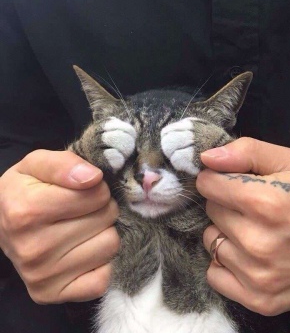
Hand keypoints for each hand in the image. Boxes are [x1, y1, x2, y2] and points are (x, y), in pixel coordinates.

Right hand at [0, 150, 119, 303]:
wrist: (1, 223)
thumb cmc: (25, 190)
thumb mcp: (37, 164)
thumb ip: (64, 164)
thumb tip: (93, 178)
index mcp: (27, 212)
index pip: (96, 194)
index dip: (96, 187)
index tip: (83, 189)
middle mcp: (33, 249)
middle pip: (106, 218)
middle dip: (102, 208)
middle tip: (83, 209)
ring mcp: (41, 277)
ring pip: (110, 245)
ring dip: (103, 232)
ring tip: (83, 228)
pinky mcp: (52, 295)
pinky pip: (103, 279)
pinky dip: (100, 263)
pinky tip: (83, 251)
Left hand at [197, 137, 289, 315]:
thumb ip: (247, 152)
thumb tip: (207, 158)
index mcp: (265, 202)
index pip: (207, 184)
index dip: (219, 179)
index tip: (233, 182)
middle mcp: (258, 242)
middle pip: (210, 211)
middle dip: (226, 203)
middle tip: (253, 207)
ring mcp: (258, 275)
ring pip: (211, 241)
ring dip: (226, 233)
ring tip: (254, 231)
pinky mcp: (259, 300)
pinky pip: (215, 275)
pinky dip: (226, 264)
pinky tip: (248, 256)